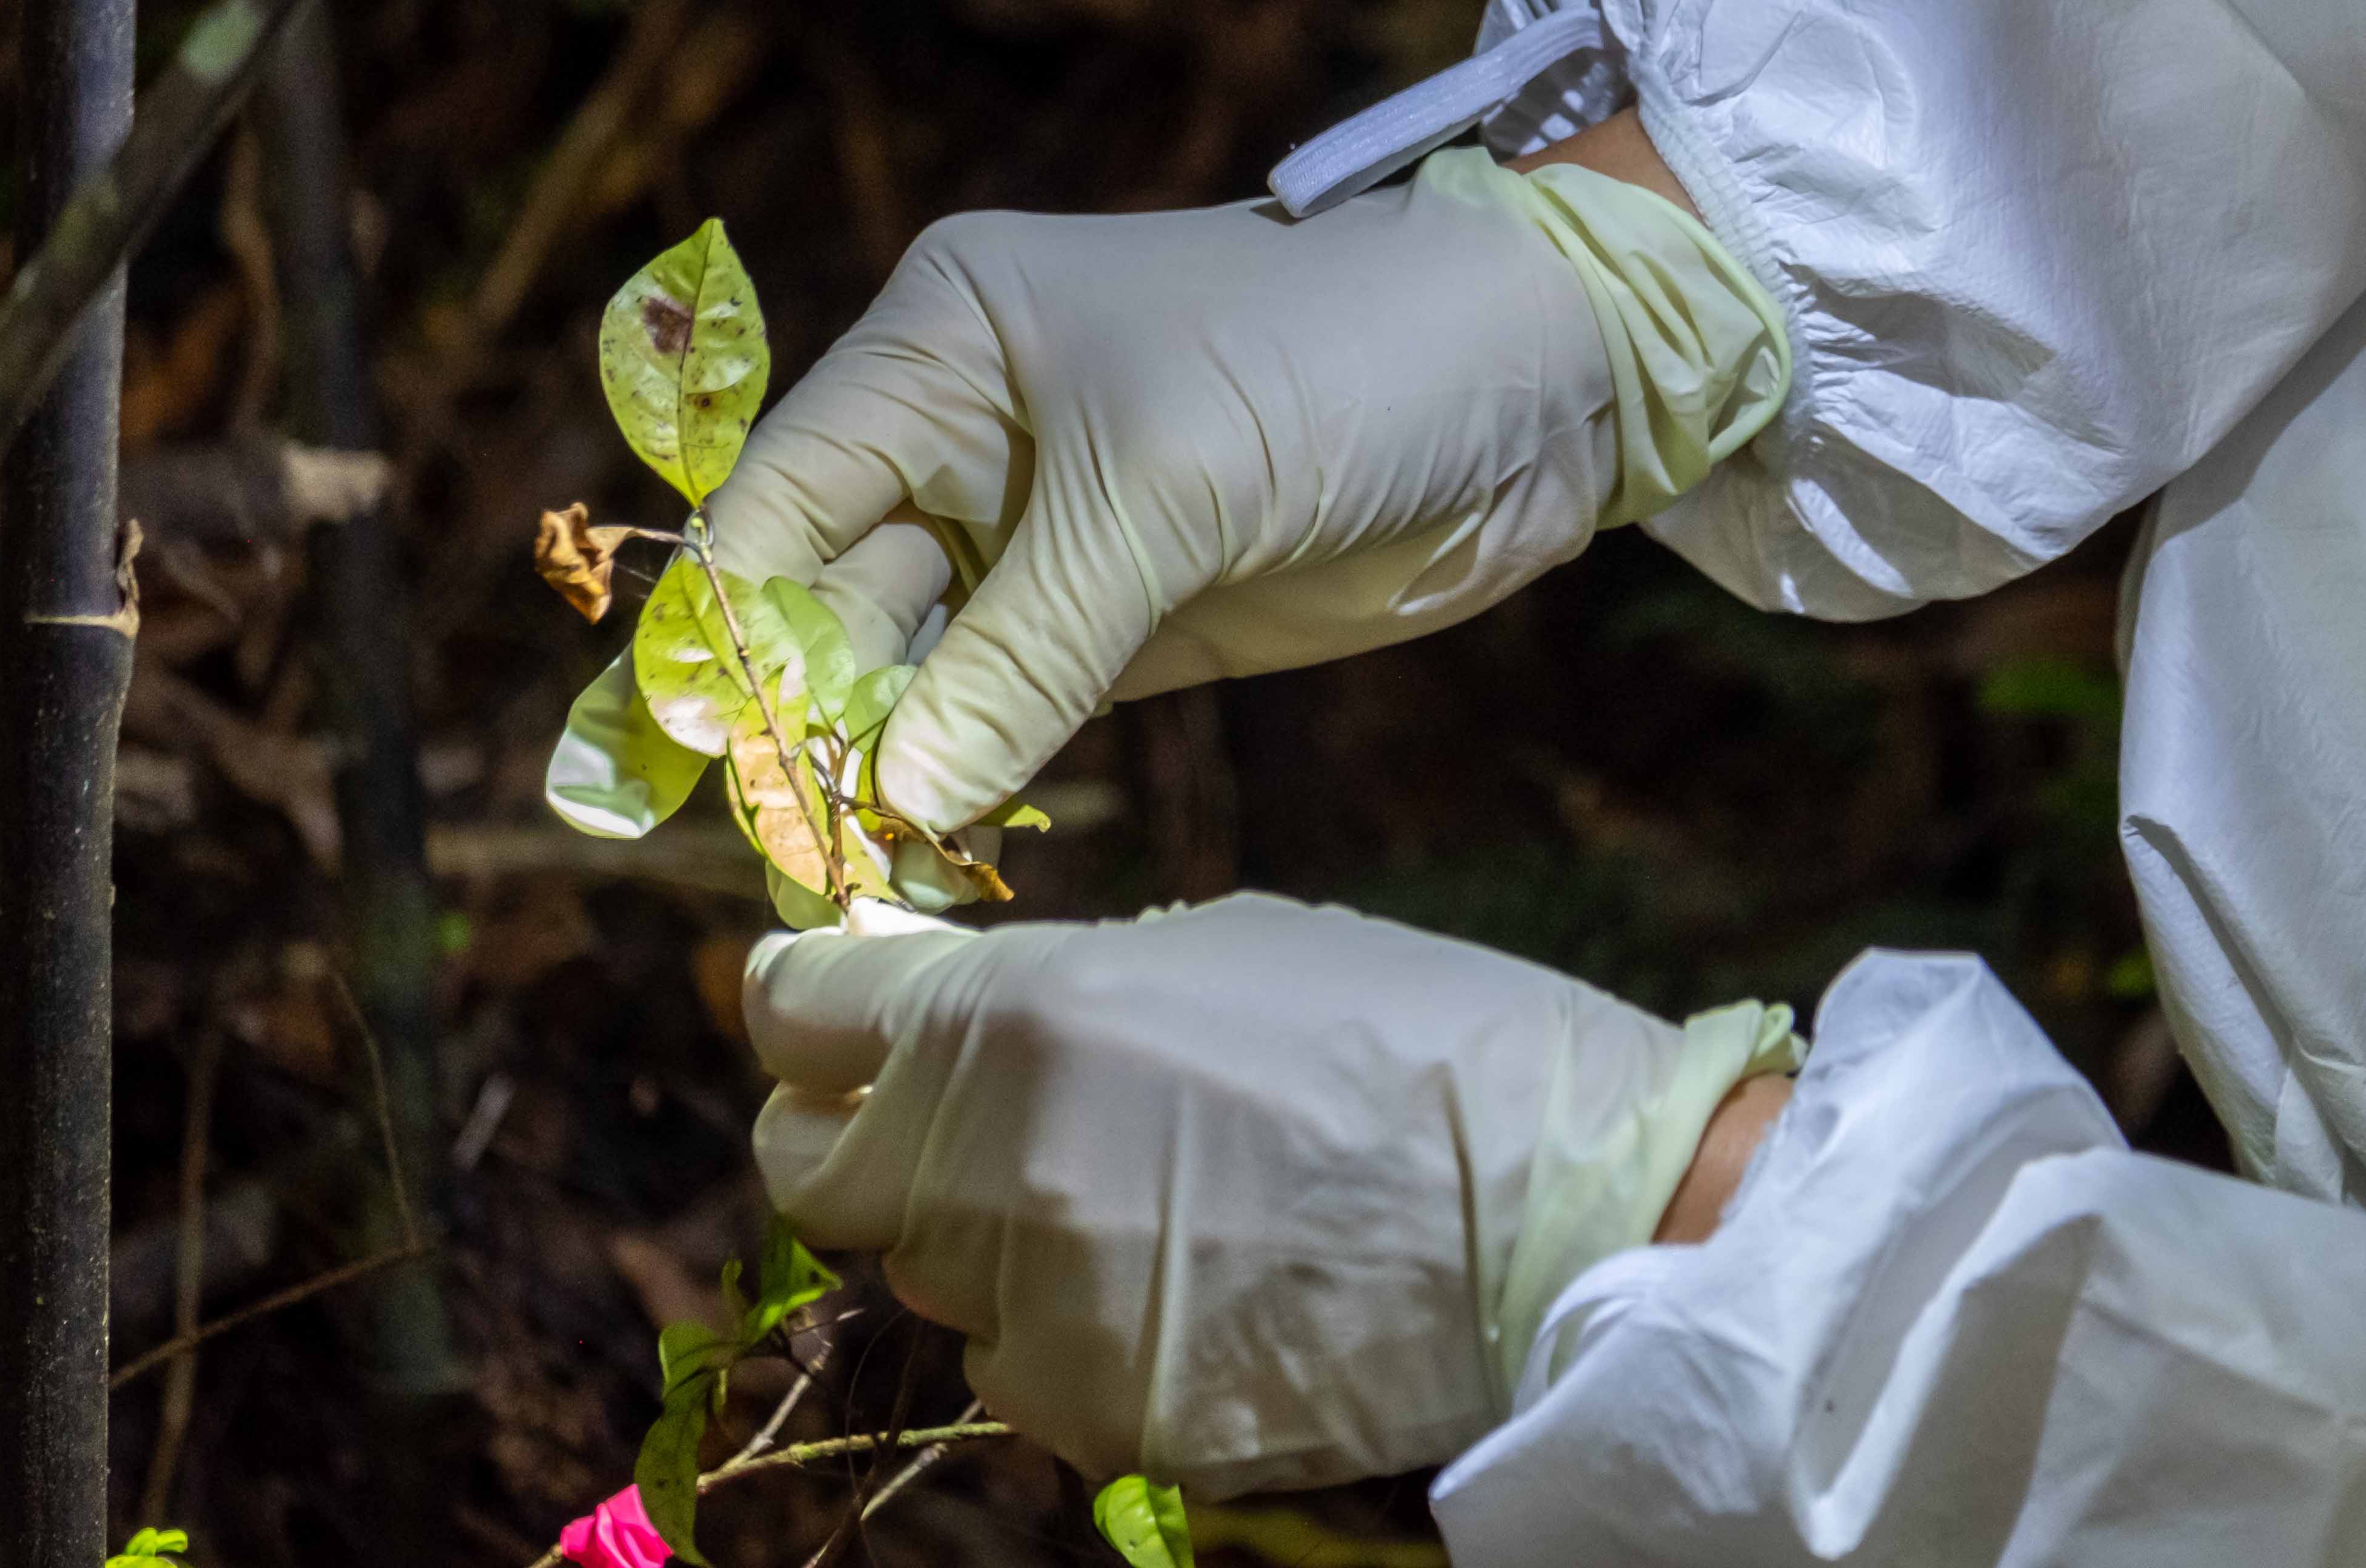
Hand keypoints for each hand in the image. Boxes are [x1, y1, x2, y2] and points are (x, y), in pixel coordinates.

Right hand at [688, 148, 1780, 830]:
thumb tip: (901, 795)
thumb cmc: (1344, 361)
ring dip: (881, 770)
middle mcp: (968, 436)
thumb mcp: (1173, 486)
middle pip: (827, 599)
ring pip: (912, 672)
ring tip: (850, 877)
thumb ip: (1029, 646)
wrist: (1539, 376)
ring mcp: (1047, 537)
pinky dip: (972, 781)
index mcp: (941, 345)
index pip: (777, 500)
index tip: (699, 767)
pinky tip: (934, 855)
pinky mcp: (1128, 622)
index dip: (728, 633)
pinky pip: (1010, 714)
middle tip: (788, 856)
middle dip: (800, 723)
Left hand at [746, 896, 1796, 1493]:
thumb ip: (1052, 983)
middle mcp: (992, 1169)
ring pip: (929, 1278)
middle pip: (812, 1166)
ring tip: (1142, 1197)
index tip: (829, 1000)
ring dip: (989, 1236)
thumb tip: (937, 1002)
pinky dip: (1074, 1329)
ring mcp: (1042, 1311)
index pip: (796, 1008)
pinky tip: (1192, 1284)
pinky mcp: (1102, 1420)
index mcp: (1018, 1016)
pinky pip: (1026, 1369)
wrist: (1568, 1216)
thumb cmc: (1420, 1040)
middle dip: (860, 1132)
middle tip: (956, 1114)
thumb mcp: (1227, 945)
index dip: (808, 998)